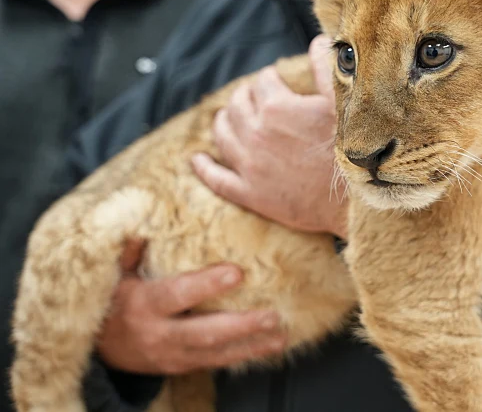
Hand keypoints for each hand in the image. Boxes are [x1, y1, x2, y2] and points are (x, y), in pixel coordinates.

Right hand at [97, 240, 285, 374]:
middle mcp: (160, 334)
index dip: (206, 285)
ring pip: (216, 353)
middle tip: (272, 315)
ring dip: (251, 345)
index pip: (177, 295)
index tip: (236, 273)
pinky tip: (271, 346)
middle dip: (240, 325)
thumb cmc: (116, 300)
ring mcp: (174, 355)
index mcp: (143, 305)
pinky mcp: (184, 366)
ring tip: (281, 335)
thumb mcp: (117, 273)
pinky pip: (218, 363)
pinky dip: (245, 355)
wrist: (102, 348)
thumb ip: (133, 249)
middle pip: (204, 332)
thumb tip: (145, 213)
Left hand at [192, 35, 347, 238]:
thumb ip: (326, 68)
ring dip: (223, 121)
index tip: (278, 81)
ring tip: (228, 117)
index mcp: (277, 108)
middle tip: (256, 98)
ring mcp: (249, 166)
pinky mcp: (250, 194)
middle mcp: (255, 133)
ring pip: (223, 134)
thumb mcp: (342, 103)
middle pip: (237, 104)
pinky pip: (217, 178)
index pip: (263, 81)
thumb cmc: (353, 151)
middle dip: (246, 96)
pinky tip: (198, 160)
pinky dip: (205, 167)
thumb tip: (318, 41)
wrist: (354, 202)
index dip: (271, 79)